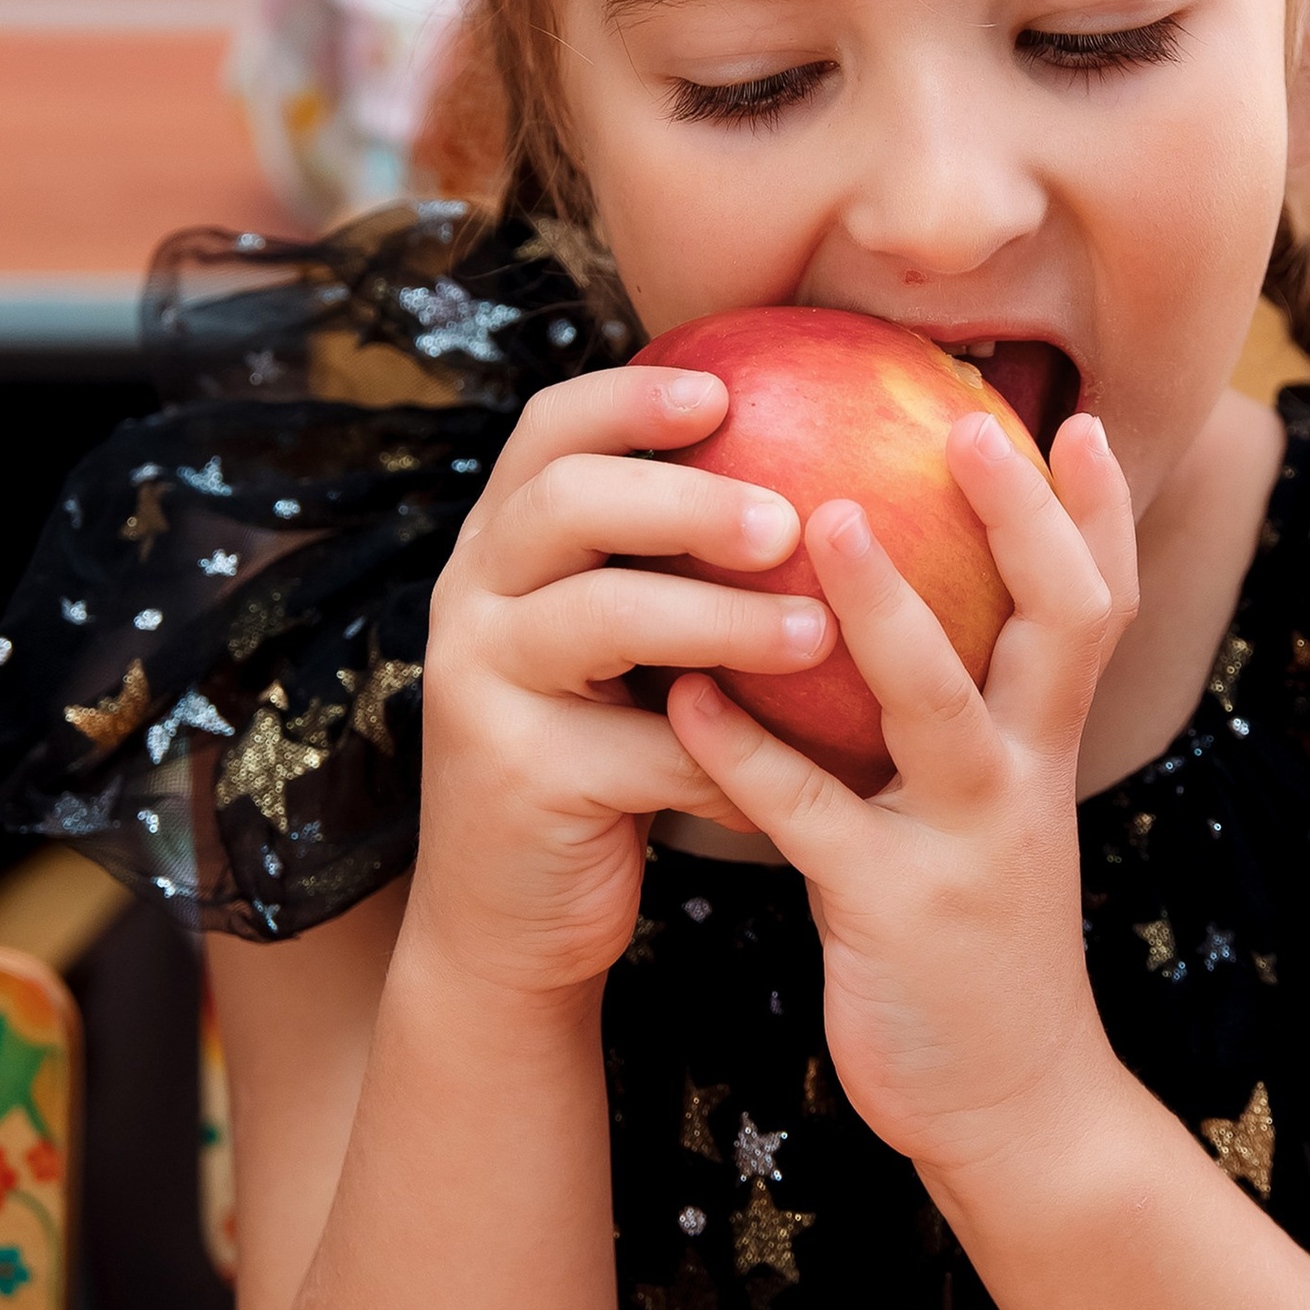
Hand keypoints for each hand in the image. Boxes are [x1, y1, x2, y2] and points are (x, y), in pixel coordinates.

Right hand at [406, 364, 837, 1001]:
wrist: (513, 919)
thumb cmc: (607, 757)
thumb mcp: (632, 650)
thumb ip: (682, 567)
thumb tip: (836, 475)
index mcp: (505, 546)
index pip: (549, 431)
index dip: (630, 398)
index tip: (726, 389)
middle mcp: (473, 596)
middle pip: (568, 502)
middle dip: (685, 498)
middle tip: (787, 517)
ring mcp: (480, 683)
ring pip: (601, 617)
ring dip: (719, 619)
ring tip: (813, 631)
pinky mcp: (514, 775)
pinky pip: (639, 748)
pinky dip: (729, 756)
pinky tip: (802, 771)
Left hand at [662, 408, 1139, 1185]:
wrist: (1012, 1105)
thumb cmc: (981, 939)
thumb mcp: (996, 816)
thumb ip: (969, 718)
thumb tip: (914, 605)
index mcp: (1048, 746)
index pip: (1097, 605)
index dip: (1096, 512)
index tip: (1080, 417)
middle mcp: (1025, 777)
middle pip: (1057, 624)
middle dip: (1024, 520)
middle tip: (969, 424)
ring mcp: (965, 843)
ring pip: (935, 704)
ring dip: (882, 609)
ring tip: (821, 519)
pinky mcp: (889, 909)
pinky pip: (810, 815)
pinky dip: (746, 751)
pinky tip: (683, 697)